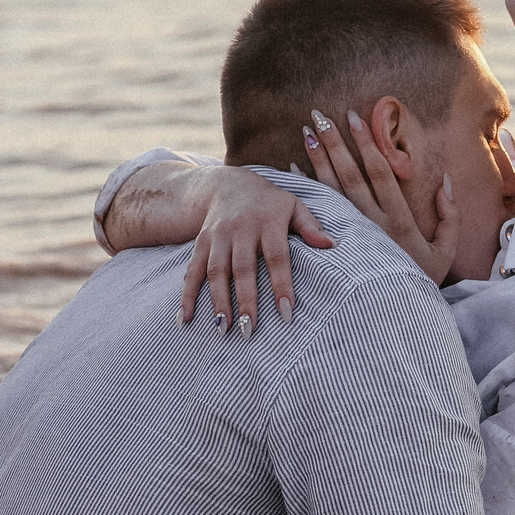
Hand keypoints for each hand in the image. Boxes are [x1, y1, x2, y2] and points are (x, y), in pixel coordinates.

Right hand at [177, 169, 331, 335]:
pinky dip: (187, 294)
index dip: (281, 285)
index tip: (286, 313)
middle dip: (245, 300)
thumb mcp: (293, 206)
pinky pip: (192, 270)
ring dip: (218, 301)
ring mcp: (218, 236)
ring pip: (216, 271)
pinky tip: (185, 317)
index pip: (277, 257)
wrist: (228, 184)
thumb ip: (310, 226)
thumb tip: (330, 245)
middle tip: (249, 330)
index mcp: (268, 222)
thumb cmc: (269, 203)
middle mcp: (240, 228)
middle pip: (242, 268)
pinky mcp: (201, 242)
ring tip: (223, 329)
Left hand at [304, 107, 458, 285]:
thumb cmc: (422, 282)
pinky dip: (305, 190)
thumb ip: (450, 216)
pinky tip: (291, 170)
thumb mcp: (446, 252)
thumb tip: (446, 181)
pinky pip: (318, 212)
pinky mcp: (338, 244)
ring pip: (331, 191)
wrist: (396, 316)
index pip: (380, 173)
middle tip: (319, 115)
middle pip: (350, 175)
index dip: (366, 144)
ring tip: (304, 132)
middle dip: (334, 143)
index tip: (354, 118)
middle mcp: (372, 224)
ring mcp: (352, 234)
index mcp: (398, 220)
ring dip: (317, 160)